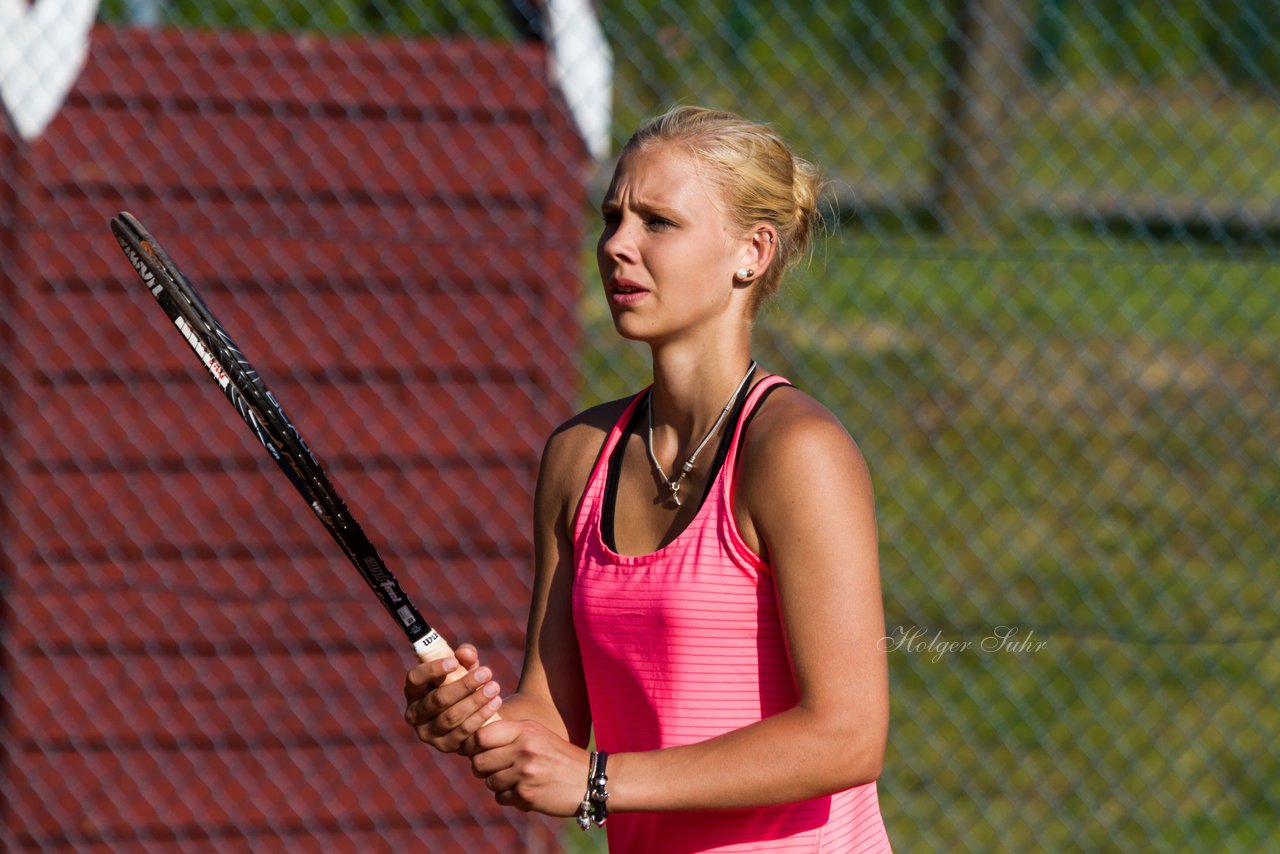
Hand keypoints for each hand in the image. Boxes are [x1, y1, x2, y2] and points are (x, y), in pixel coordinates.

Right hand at [403, 643, 502, 753]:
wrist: (473, 712)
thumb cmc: (462, 683)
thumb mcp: (464, 667)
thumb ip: (465, 656)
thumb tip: (466, 653)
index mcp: (413, 690)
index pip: (415, 679)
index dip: (433, 670)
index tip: (454, 662)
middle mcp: (415, 714)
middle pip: (437, 700)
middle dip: (464, 685)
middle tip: (487, 672)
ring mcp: (428, 734)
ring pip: (451, 717)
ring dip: (475, 702)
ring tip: (495, 687)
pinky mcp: (445, 746)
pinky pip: (464, 734)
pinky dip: (481, 717)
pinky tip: (495, 703)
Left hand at [468, 720, 588, 815]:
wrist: (589, 779)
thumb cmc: (559, 757)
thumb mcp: (538, 735)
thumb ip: (510, 735)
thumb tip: (474, 742)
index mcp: (525, 729)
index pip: (481, 735)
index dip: (473, 746)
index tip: (477, 752)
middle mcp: (524, 748)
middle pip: (479, 762)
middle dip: (483, 769)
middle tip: (496, 770)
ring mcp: (525, 771)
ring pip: (489, 782)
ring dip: (499, 785)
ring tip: (517, 781)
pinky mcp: (527, 794)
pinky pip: (501, 798)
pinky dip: (510, 798)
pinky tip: (526, 792)